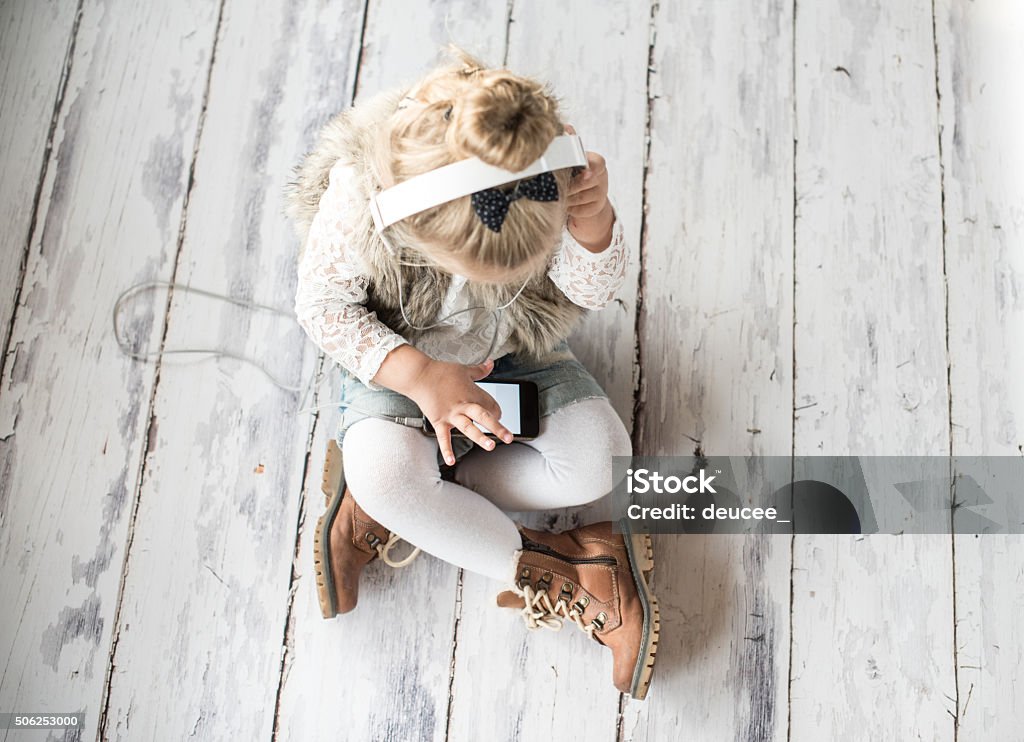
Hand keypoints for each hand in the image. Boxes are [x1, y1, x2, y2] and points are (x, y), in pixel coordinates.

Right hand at [406, 357, 513, 465]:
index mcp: (472, 393)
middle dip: (497, 428)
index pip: (490, 405)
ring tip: (491, 446)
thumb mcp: (464, 369)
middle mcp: (463, 405)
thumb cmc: (441, 372)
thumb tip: (491, 363)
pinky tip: (451, 461)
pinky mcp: (438, 421)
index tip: (498, 416)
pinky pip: (444, 438)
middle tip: (509, 438)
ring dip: (479, 437)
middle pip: (484, 417)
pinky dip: (447, 450)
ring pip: (468, 427)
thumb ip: (480, 370)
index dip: (497, 411)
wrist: (419, 376)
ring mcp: (451, 415)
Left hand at [564, 124, 614, 250]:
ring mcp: (601, 194)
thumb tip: (566, 127)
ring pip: (579, 198)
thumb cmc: (579, 169)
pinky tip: (564, 203)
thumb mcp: (577, 156)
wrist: (591, 191)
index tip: (583, 172)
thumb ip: (572, 142)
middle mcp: (603, 178)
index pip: (596, 165)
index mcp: (598, 162)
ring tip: (556, 195)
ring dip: (566, 197)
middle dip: (570, 186)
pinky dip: (569, 208)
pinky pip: (579, 210)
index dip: (588, 169)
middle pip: (584, 184)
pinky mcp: (597, 208)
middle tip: (556, 187)